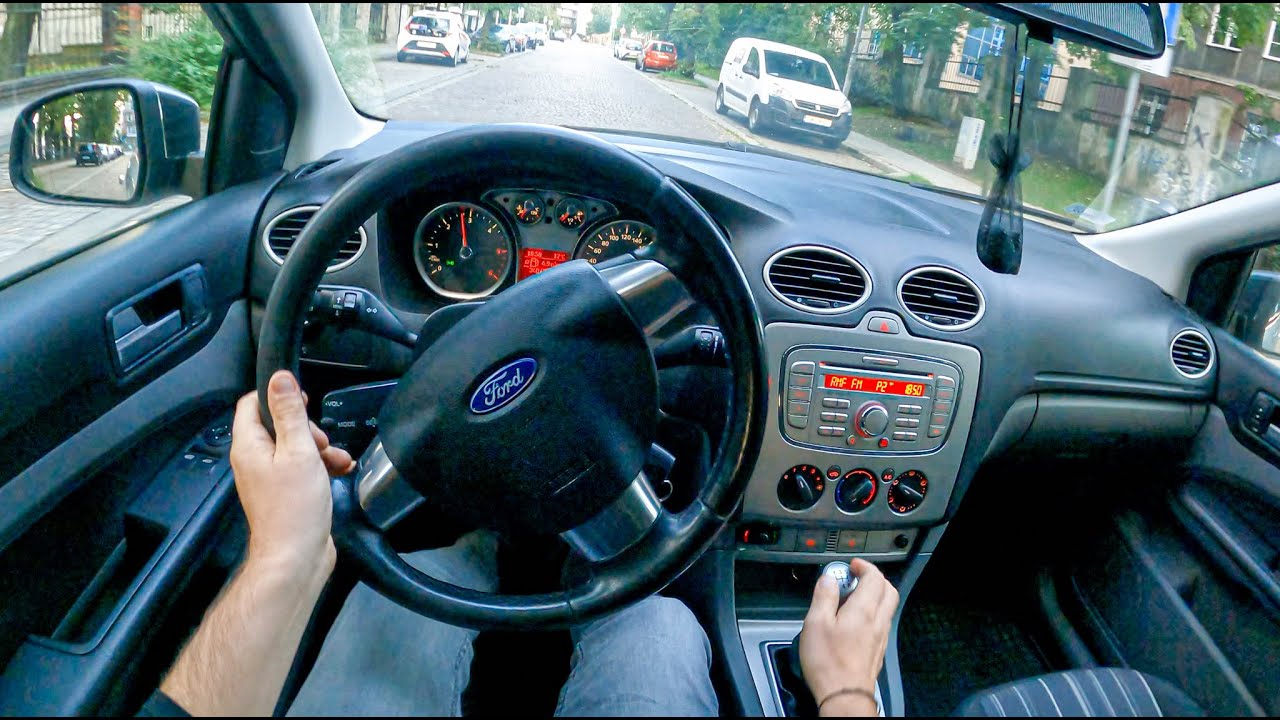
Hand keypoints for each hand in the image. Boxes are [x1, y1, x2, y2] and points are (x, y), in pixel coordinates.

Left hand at [230, 371, 353, 573]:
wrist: (296, 558)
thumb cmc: (294, 509)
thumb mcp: (299, 451)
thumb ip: (290, 413)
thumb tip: (280, 379)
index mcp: (249, 447)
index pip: (251, 404)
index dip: (277, 396)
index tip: (302, 399)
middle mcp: (254, 461)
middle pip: (277, 425)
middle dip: (306, 427)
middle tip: (320, 440)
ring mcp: (268, 479)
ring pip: (294, 447)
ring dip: (319, 448)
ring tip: (336, 459)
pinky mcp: (284, 494)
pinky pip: (302, 469)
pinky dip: (320, 466)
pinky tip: (339, 471)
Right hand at [799, 558, 899, 716]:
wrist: (844, 696)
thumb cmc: (829, 662)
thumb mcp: (816, 623)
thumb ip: (824, 596)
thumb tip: (828, 579)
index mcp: (863, 610)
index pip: (874, 577)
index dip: (864, 566)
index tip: (852, 565)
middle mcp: (877, 621)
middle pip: (889, 590)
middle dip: (875, 578)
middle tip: (857, 577)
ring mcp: (880, 637)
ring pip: (887, 607)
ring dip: (875, 595)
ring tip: (852, 598)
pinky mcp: (878, 650)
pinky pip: (881, 622)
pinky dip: (872, 612)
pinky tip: (854, 621)